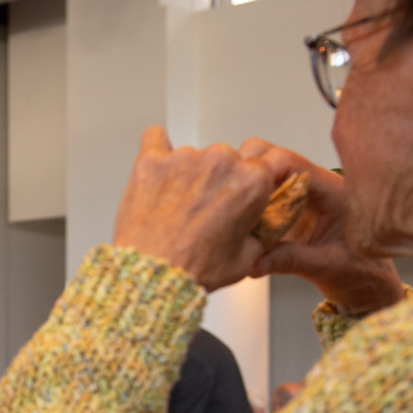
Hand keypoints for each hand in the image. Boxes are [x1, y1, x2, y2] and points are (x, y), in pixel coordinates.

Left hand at [112, 126, 273, 291]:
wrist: (151, 274)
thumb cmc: (194, 268)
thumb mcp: (247, 258)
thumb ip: (261, 231)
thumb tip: (261, 225)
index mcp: (251, 181)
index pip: (262, 166)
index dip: (250, 185)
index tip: (240, 196)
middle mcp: (221, 162)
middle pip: (227, 159)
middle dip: (219, 181)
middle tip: (205, 210)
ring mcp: (185, 158)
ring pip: (194, 155)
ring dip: (189, 174)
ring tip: (177, 207)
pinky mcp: (152, 160)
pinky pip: (155, 138)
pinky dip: (158, 151)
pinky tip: (158, 170)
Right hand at [238, 139, 404, 316]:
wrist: (370, 287)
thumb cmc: (362, 274)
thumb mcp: (327, 268)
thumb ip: (290, 261)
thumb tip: (254, 261)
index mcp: (333, 191)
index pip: (290, 162)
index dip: (262, 170)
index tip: (242, 190)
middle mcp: (314, 189)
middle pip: (271, 159)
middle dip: (247, 174)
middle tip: (232, 202)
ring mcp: (300, 199)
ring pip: (262, 177)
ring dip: (244, 192)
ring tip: (233, 218)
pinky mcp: (288, 213)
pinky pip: (261, 200)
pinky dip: (247, 209)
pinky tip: (240, 227)